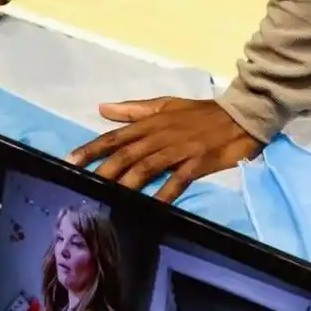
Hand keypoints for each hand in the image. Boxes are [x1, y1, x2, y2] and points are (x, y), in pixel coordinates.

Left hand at [66, 97, 261, 202]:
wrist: (240, 116)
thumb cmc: (199, 113)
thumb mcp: (165, 105)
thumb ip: (134, 110)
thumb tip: (102, 108)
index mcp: (150, 122)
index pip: (115, 136)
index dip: (92, 148)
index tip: (71, 160)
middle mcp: (159, 135)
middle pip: (126, 153)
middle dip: (103, 167)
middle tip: (82, 180)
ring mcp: (178, 149)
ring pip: (147, 165)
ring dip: (127, 181)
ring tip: (109, 194)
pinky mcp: (197, 162)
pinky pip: (178, 178)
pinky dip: (166, 191)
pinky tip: (154, 204)